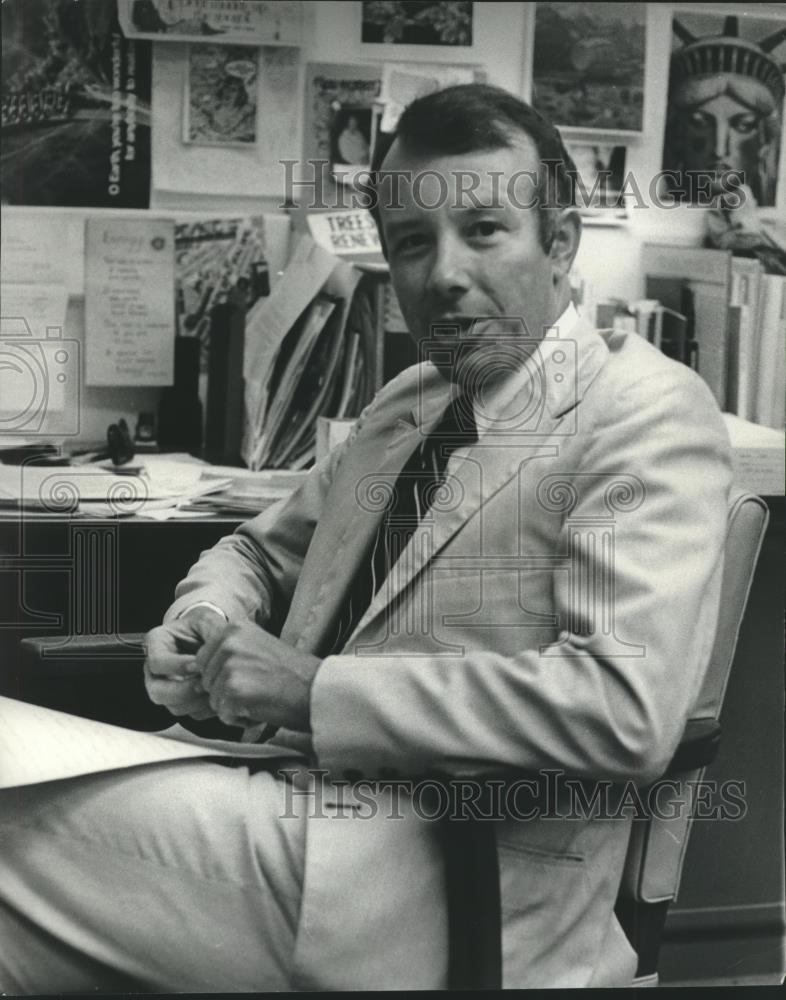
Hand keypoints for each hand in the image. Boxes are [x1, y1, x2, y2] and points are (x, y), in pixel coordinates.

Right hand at [144, 606, 226, 719]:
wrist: (212, 637)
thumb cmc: (206, 626)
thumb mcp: (208, 620)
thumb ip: (211, 630)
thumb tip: (214, 652)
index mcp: (157, 643)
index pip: (157, 662)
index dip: (178, 666)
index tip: (198, 665)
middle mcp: (155, 668)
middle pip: (157, 691)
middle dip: (183, 691)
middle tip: (205, 684)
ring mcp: (166, 687)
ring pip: (173, 706)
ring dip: (196, 702)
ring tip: (214, 688)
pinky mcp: (182, 701)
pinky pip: (190, 714)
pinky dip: (205, 709)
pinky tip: (218, 696)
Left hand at [196, 622, 319, 731]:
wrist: (317, 689)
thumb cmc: (293, 673)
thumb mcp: (258, 646)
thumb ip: (228, 652)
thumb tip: (192, 668)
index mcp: (234, 628)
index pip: (203, 657)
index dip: (222, 674)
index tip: (248, 675)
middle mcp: (229, 642)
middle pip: (206, 679)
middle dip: (226, 691)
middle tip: (257, 688)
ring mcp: (230, 665)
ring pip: (213, 699)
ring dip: (234, 705)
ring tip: (261, 696)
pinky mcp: (234, 690)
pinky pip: (223, 715)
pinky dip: (240, 719)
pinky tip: (261, 708)